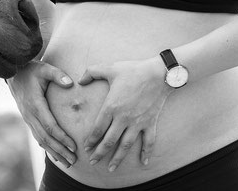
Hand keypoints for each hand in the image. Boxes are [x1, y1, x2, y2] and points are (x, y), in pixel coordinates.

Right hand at [6, 60, 76, 166]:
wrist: (14, 73)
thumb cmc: (31, 70)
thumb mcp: (44, 68)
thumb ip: (57, 75)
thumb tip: (70, 83)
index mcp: (35, 104)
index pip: (50, 126)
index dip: (62, 137)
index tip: (74, 146)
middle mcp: (30, 114)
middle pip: (46, 137)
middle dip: (60, 150)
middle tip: (74, 160)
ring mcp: (28, 118)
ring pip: (41, 139)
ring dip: (54, 152)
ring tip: (68, 163)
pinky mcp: (28, 119)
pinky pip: (37, 136)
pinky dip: (46, 146)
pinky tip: (55, 155)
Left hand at [78, 57, 171, 171]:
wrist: (158, 74)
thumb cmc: (132, 70)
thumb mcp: (109, 68)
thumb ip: (92, 72)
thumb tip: (80, 79)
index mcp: (111, 107)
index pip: (98, 128)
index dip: (91, 140)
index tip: (86, 147)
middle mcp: (123, 118)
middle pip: (109, 141)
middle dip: (100, 153)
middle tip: (93, 162)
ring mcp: (137, 123)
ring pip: (126, 145)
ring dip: (118, 158)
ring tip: (111, 168)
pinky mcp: (150, 123)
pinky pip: (148, 141)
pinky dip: (146, 152)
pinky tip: (143, 162)